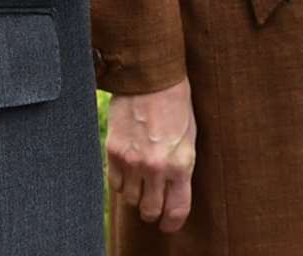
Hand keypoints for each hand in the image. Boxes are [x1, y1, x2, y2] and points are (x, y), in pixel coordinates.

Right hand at [105, 78, 196, 232]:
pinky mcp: (113, 152)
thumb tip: (174, 194)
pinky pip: (114, 184)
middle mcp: (155, 168)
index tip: (169, 224)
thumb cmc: (177, 106)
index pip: (176, 210)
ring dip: (135, 194)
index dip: (172, 223)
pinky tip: (128, 170)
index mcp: (180, 164)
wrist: (150, 79)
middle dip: (152, 210)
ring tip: (141, 180)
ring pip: (129, 200)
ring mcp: (132, 162)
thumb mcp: (189, 139)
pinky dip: (121, 182)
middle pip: (150, 211)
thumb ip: (181, 169)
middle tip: (153, 202)